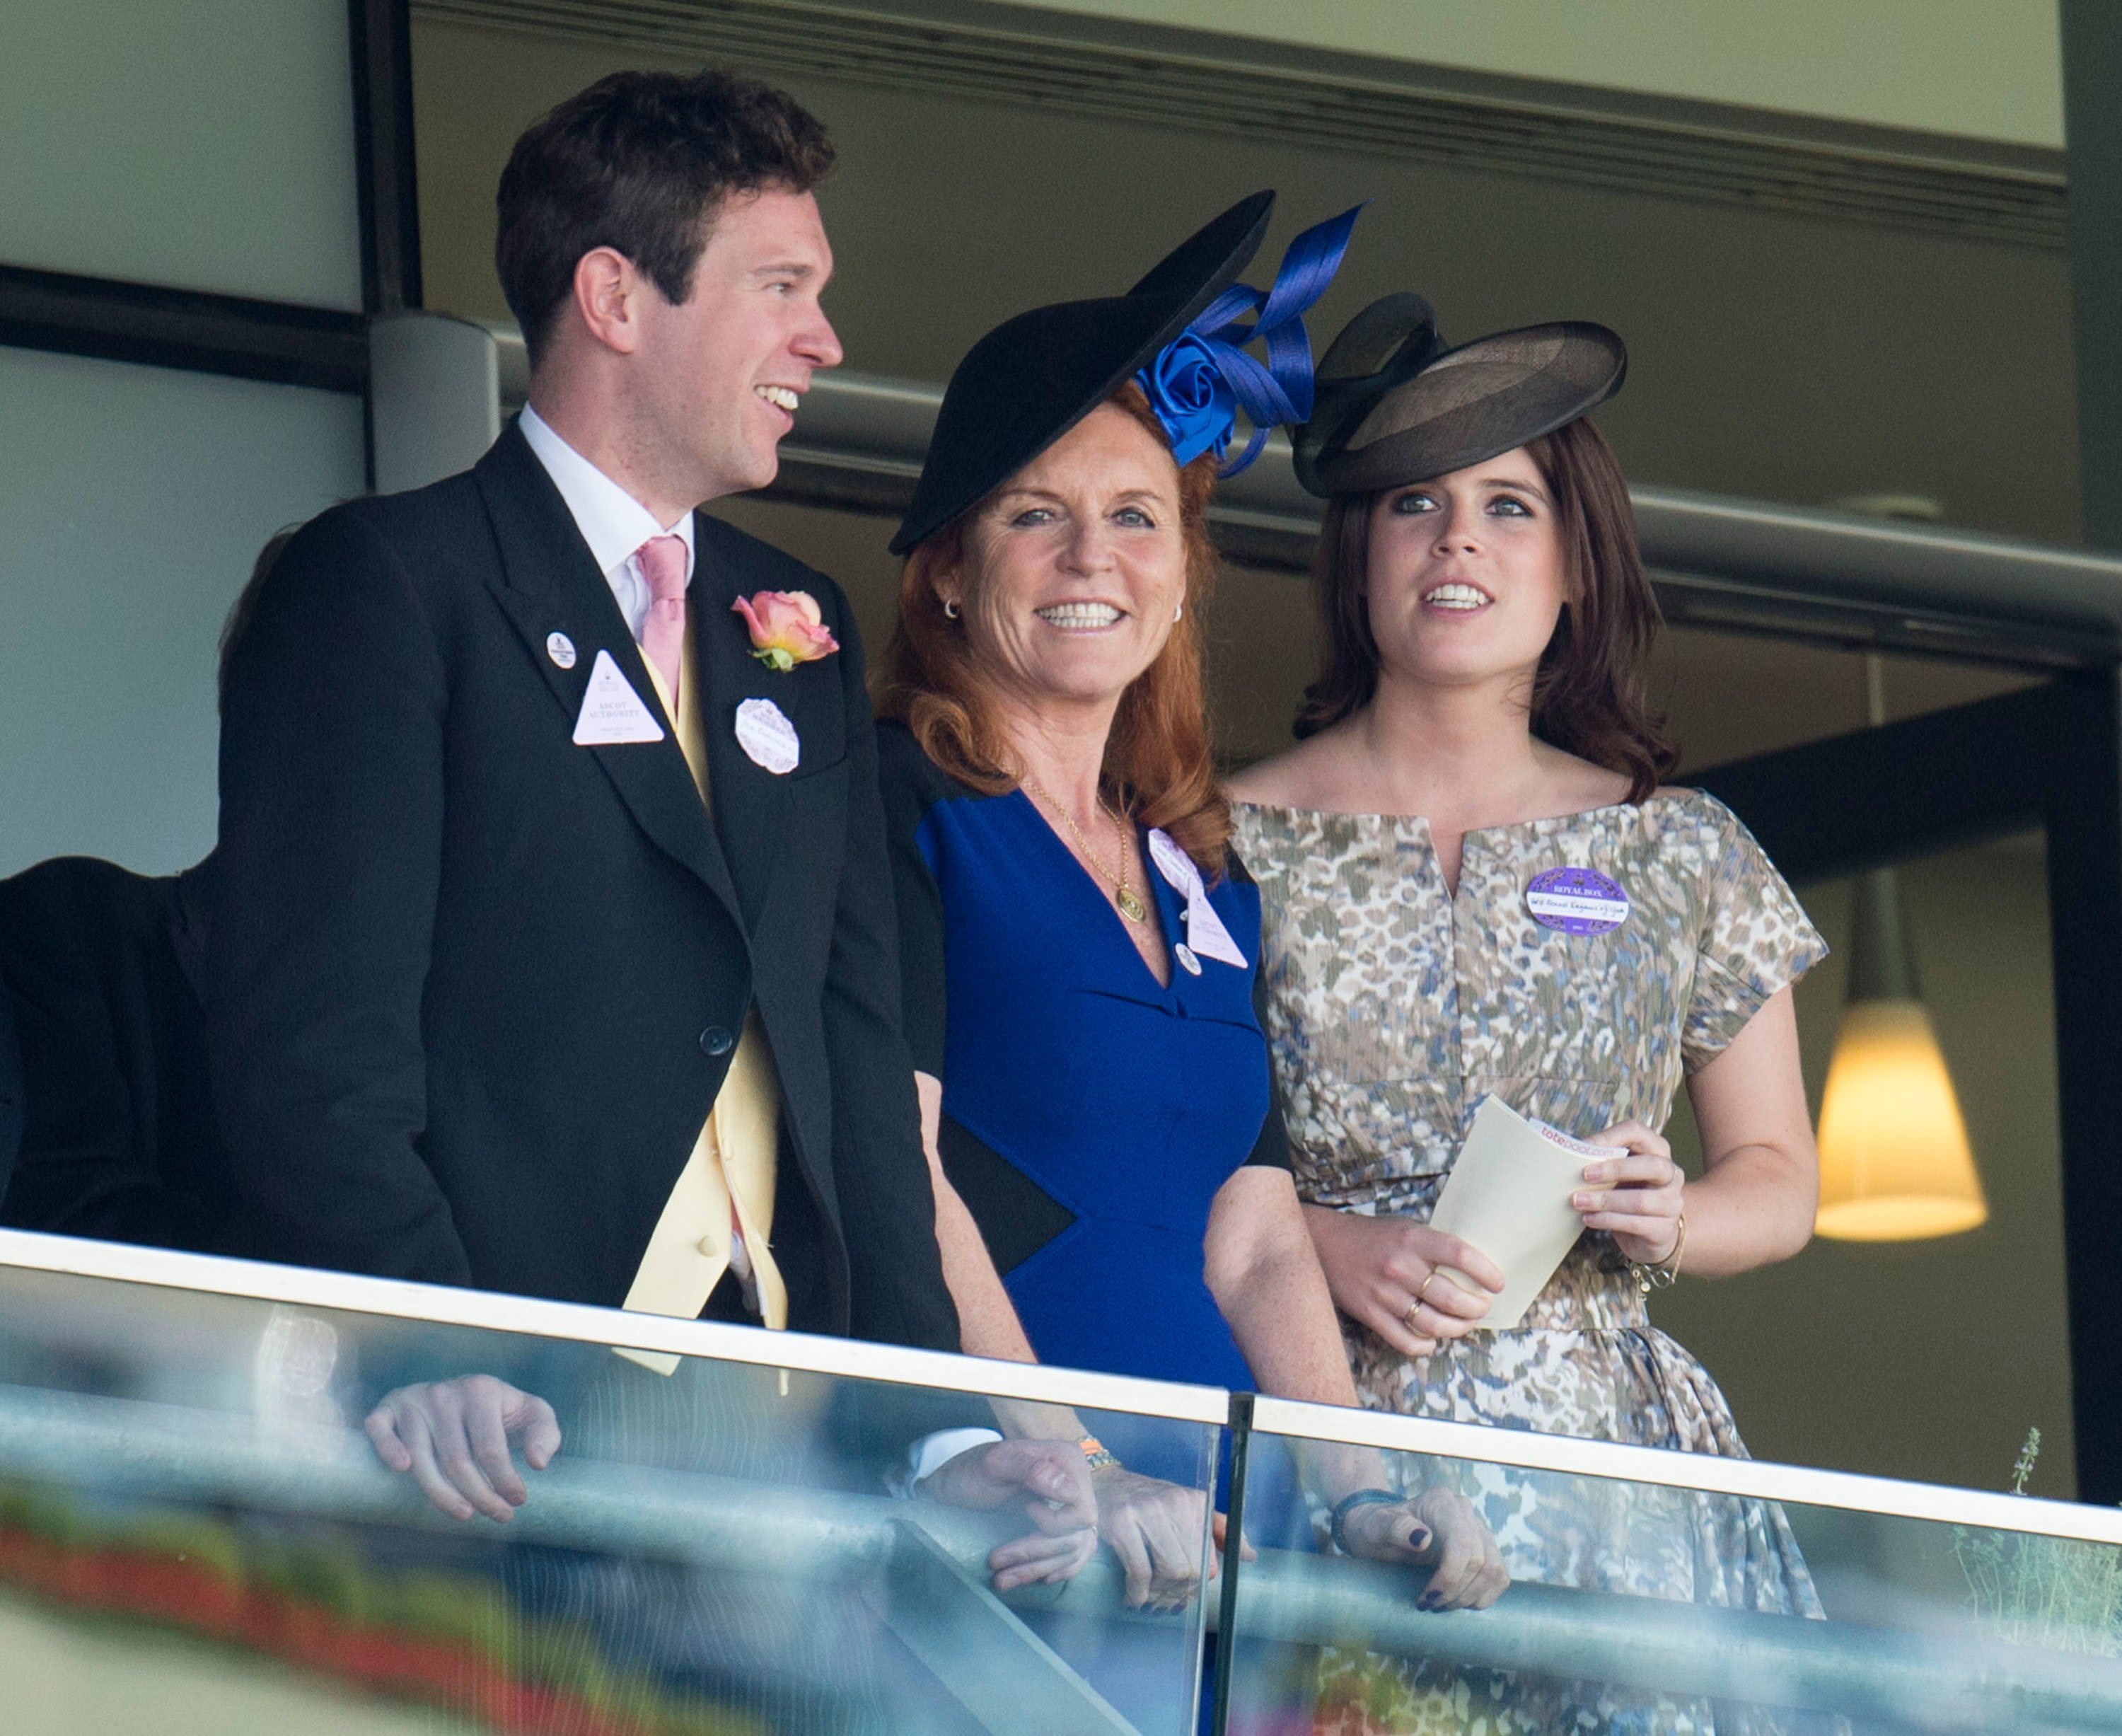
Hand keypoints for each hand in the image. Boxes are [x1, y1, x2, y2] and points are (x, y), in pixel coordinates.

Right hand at [364, 1375, 560, 1522]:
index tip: (517, 1502)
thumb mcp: (532, 1414)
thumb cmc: (501, 1412)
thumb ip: (545, 1433)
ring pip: (421, 1458)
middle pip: (457, 1460)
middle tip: (498, 1516)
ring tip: (465, 1515)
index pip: (490, 1449)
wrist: (464, 1392)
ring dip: (441, 1494)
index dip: (504, 1481)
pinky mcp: (389, 1408)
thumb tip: (537, 1464)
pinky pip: (379, 1428)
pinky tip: (403, 1469)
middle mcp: (445, 1393)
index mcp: (481, 1390)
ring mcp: (414, 1399)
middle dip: (480, 1495)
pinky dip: (387, 1448)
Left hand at [920, 1439, 1099, 1590]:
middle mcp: (1077, 1483)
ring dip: (1037, 1568)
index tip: (1026, 1513)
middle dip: (1035, 1552)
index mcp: (1067, 1461)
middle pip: (1075, 1535)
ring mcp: (1072, 1507)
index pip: (1082, 1511)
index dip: (1055, 1524)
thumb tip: (1069, 1492)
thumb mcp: (995, 1465)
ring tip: (1002, 1579)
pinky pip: (1075, 1556)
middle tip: (996, 1561)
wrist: (956, 1485)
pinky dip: (1058, 1569)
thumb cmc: (973, 1471)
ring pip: (1072, 1551)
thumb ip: (1031, 1469)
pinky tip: (1039, 1578)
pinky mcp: (1064, 1526)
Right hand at [1091, 1467, 1253, 1610]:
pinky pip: (1140, 1572)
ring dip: (1158, 1597)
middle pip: (1189, 1569)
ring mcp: (1146, 1512)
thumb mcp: (1186, 1508)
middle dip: (1177, 1595)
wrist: (1104, 1484)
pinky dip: (1138, 1594)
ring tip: (1150, 1602)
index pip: (1207, 1560)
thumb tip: (1250, 1556)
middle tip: (1165, 1604)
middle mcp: (1174, 1503)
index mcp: (1193, 1502)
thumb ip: (1218, 1529)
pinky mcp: (1120, 1523)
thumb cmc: (1148, 1502)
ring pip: (1168, 1571)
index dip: (1197, 1586)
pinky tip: (1133, 1598)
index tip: (1184, 1595)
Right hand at [1305, 1207, 1505, 1357]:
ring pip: (1433, 1324)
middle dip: (1476, 1309)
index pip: (1460, 1254)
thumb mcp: (1405, 1228)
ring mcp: (1384, 1293)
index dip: (1485, 1272)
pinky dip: (1425, 1345)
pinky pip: (1406, 1341)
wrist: (1324, 1244)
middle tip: (1482, 1307)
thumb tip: (1473, 1271)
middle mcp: (1400, 1266)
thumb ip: (1433, 1246)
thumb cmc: (1372, 1236)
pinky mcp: (1370, 1314)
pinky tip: (1431, 1340)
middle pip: (1452, 1298)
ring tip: (1463, 1324)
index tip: (1498, 1284)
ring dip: (1457, 1329)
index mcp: (1413, 1239)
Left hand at [1335, 1487, 1507, 1609]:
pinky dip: (1483, 1596)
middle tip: (1429, 1605)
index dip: (1450, 1579)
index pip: (1463, 1545)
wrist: (1381, 1530)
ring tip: (1442, 1605)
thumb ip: (1394, 1527)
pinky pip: (1499, 1576)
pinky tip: (1459, 1601)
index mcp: (1441, 1503)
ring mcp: (1479, 1530)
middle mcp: (1465, 1512)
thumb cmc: (1375, 1529)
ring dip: (1471, 1597)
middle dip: (1456, 1593)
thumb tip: (1423, 1538)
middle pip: (1481, 1562)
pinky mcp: (1485, 1549)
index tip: (1425, 1599)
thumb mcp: (1374, 1528)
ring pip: (1495, 1571)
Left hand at [1574, 1121, 1683, 1264]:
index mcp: (1657, 1150)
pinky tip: (1588, 1218)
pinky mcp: (1663, 1229)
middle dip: (1615, 1169)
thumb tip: (1567, 1155)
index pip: (1637, 1132)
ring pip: (1640, 1200)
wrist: (1652, 1234)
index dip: (1610, 1137)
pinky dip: (1608, 1220)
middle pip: (1651, 1165)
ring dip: (1605, 1200)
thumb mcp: (1618, 1173)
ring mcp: (1671, 1203)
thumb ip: (1602, 1161)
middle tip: (1584, 1175)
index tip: (1583, 1147)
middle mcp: (1671, 1174)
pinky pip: (1635, 1224)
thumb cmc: (1628, 1193)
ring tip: (1578, 1201)